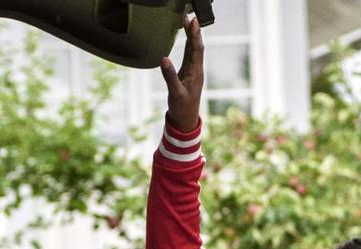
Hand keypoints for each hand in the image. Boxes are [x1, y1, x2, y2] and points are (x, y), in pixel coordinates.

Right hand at [158, 16, 203, 132]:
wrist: (185, 120)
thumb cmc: (182, 108)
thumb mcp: (175, 93)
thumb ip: (170, 76)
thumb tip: (163, 59)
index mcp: (196, 73)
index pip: (196, 49)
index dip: (194, 35)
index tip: (191, 21)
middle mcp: (196, 69)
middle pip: (196, 46)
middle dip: (193, 31)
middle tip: (189, 16)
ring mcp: (192, 71)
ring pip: (193, 50)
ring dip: (191, 36)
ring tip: (189, 21)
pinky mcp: (187, 73)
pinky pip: (189, 55)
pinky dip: (188, 44)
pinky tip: (186, 38)